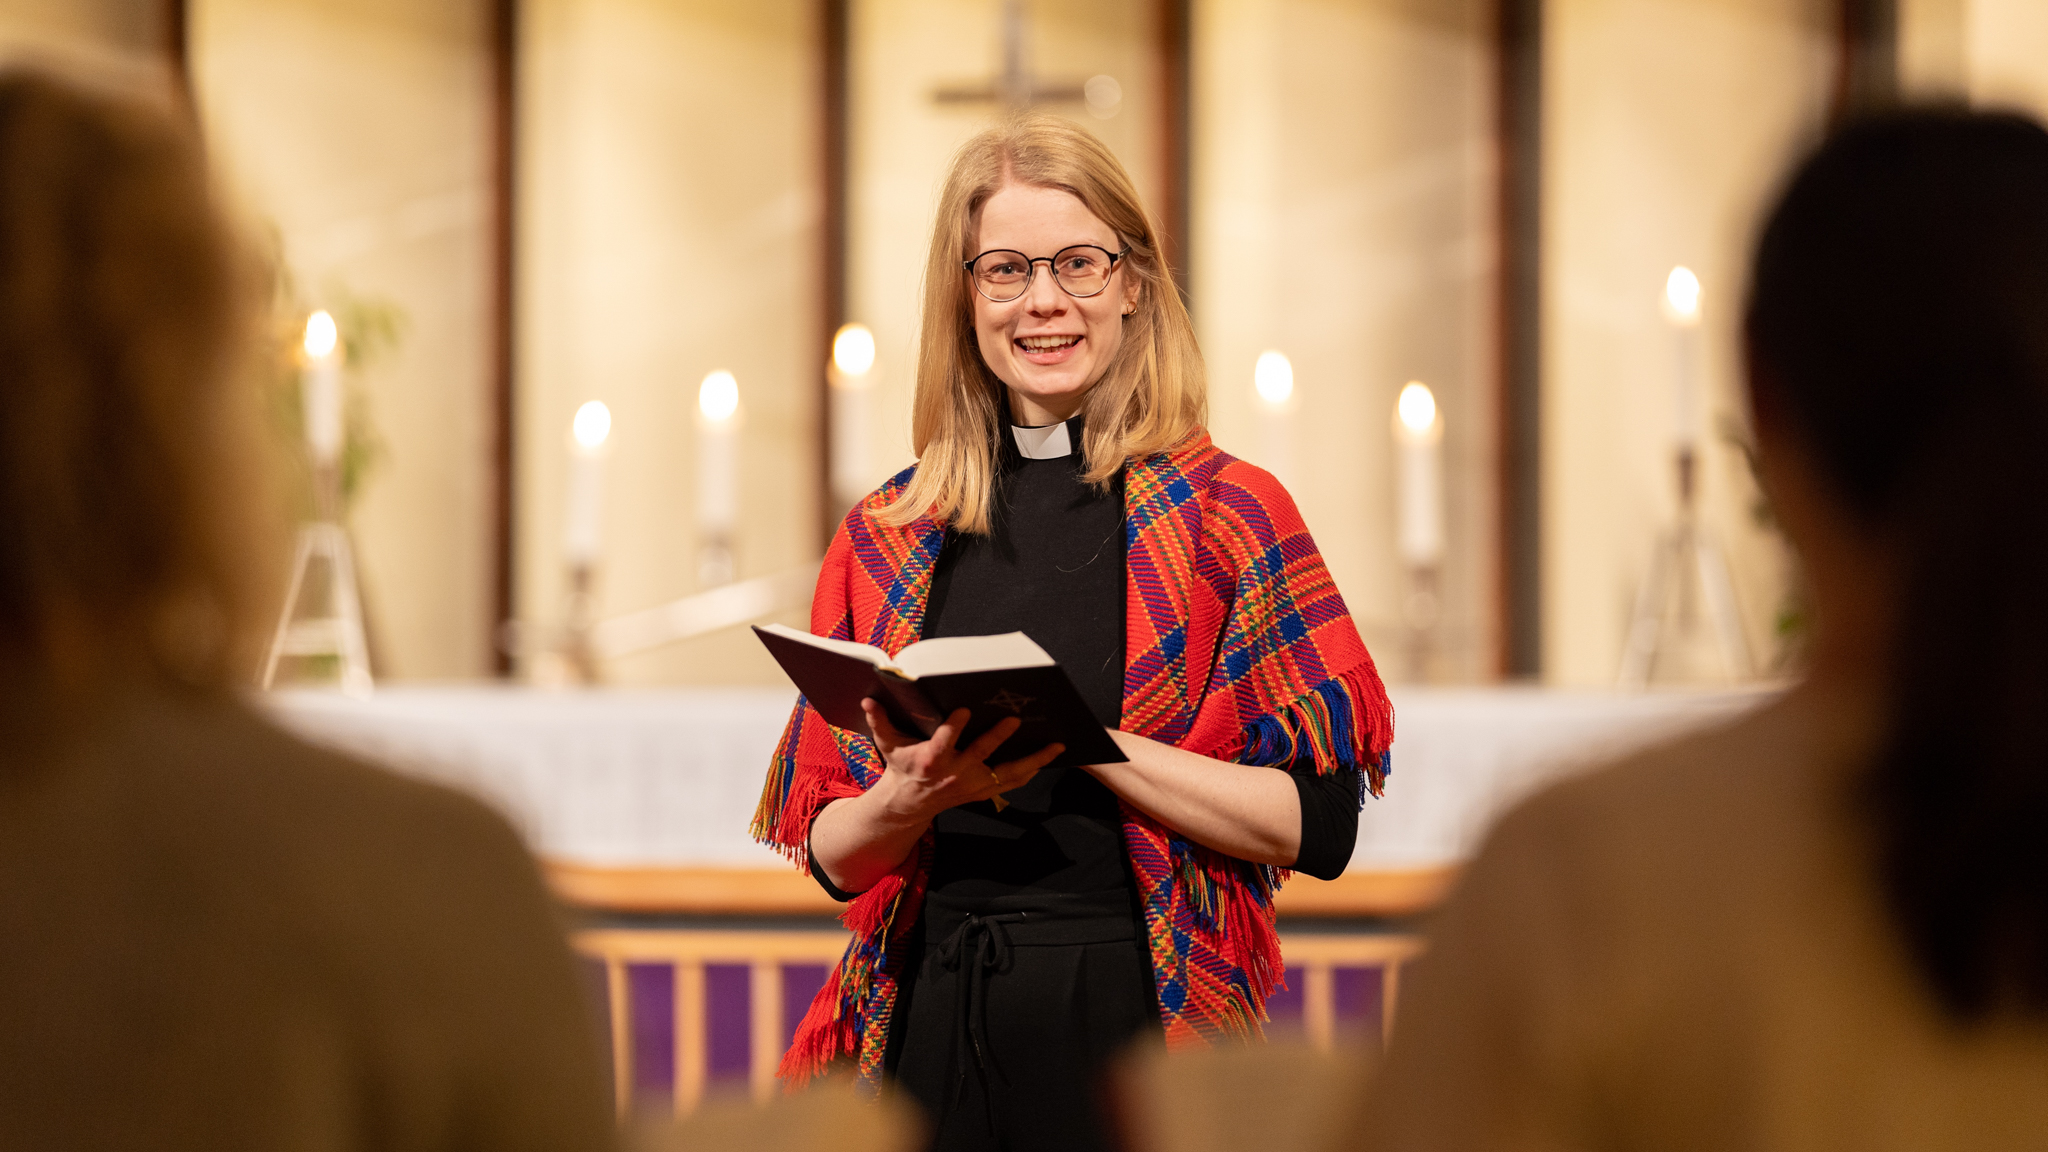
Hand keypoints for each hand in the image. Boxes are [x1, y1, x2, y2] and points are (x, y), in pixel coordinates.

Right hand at [861, 700, 1063, 819]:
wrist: (909, 804)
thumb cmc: (901, 766)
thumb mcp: (888, 744)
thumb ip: (881, 721)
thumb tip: (868, 700)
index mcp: (931, 759)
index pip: (944, 741)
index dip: (955, 726)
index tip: (966, 709)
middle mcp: (955, 773)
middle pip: (981, 754)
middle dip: (998, 737)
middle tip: (1015, 719)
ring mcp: (972, 784)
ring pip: (1007, 772)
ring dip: (1033, 759)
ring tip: (1057, 745)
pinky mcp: (983, 791)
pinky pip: (1012, 782)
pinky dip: (1032, 771)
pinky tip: (1049, 758)